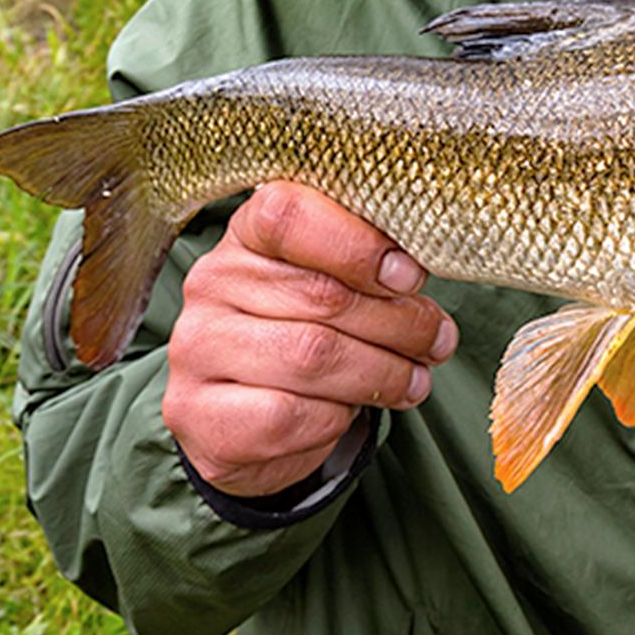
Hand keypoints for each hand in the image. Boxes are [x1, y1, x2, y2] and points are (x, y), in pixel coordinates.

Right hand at [163, 181, 457, 497]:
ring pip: (312, 357)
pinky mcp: (200, 414)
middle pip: (321, 295)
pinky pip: (287, 415)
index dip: (358, 245)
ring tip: (414, 380)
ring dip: (381, 373)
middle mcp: (211, 283)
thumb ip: (368, 267)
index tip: (410, 276)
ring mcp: (197, 349)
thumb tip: (417, 273)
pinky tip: (348, 413)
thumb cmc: (302, 332)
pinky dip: (335, 417)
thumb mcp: (332, 283)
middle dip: (398, 322)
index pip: (288, 214)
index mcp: (247, 233)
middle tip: (436, 339)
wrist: (243, 420)